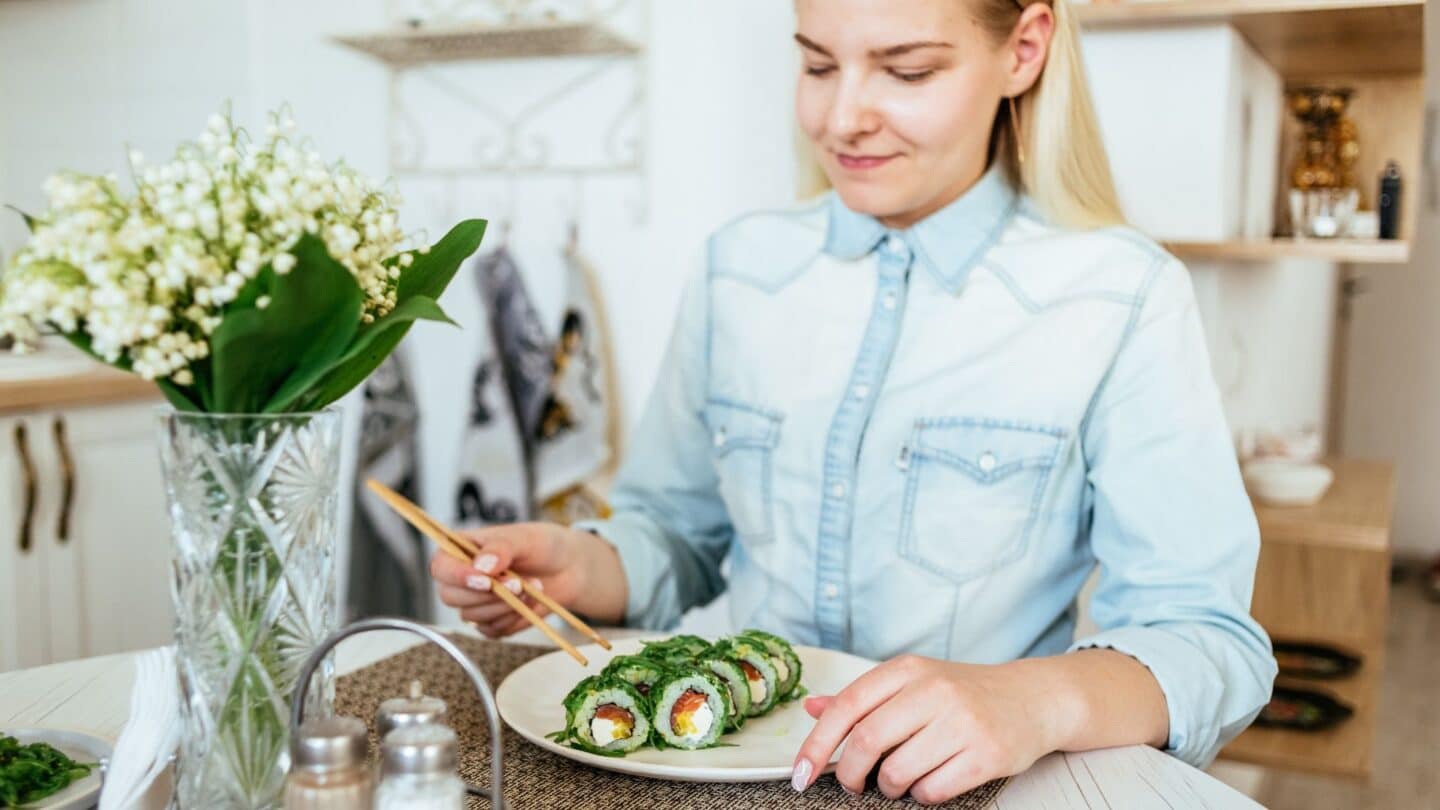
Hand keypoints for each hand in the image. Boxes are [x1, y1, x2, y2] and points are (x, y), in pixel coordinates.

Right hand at [430, 522, 587, 637]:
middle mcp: (460, 577)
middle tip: (519, 583)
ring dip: (505, 606)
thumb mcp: (523, 538)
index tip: (486, 580)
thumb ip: (501, 548)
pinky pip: (491, 631)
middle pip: (451, 597)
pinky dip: (513, 620)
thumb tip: (481, 565)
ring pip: (473, 616)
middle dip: (488, 594)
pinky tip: (530, 603)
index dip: (458, 576)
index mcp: (460, 549)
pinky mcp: (489, 621)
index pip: (441, 567)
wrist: (567, 568)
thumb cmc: (540, 546)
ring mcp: (473, 602)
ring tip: (532, 588)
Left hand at [791, 654, 1067, 803]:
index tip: (800, 773)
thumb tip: (812, 707)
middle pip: (866, 741)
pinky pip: (932, 790)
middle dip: (849, 774)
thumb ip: (863, 698)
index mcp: (908, 669)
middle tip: (853, 784)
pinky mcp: (987, 754)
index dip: (816, 744)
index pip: (847, 707)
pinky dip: (922, 795)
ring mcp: (963, 721)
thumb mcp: (913, 683)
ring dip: (889, 787)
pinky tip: (930, 782)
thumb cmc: (965, 693)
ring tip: (898, 780)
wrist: (1034, 698)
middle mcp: (934, 690)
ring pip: (897, 771)